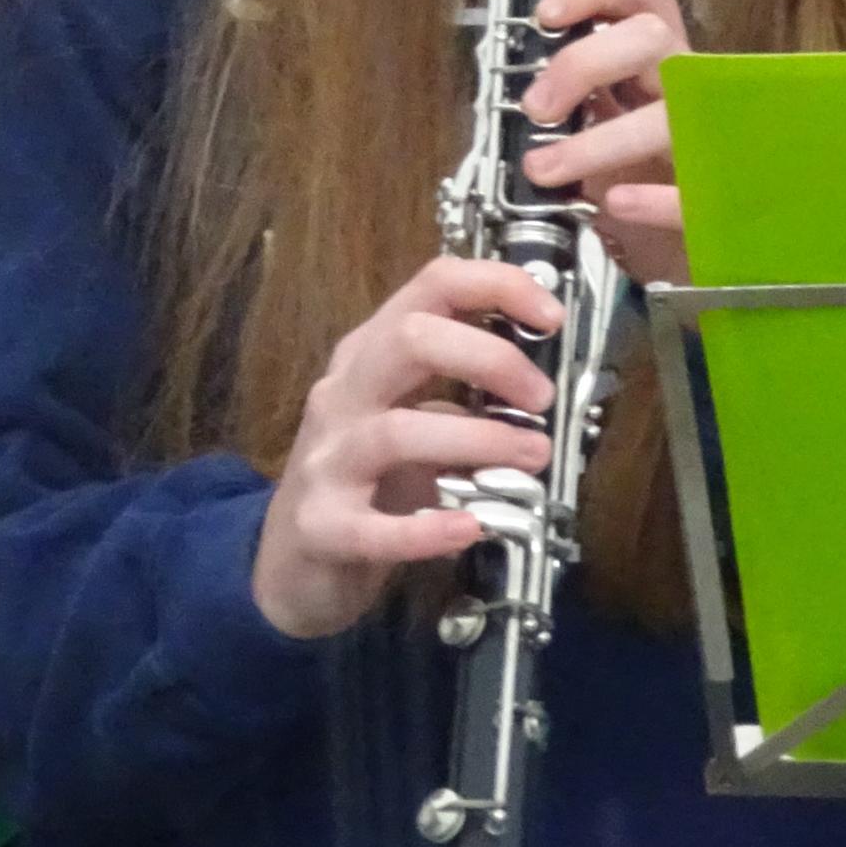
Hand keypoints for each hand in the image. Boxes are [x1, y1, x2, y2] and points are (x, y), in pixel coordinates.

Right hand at [250, 258, 561, 641]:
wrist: (293, 560)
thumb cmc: (368, 482)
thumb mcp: (412, 421)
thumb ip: (463, 397)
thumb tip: (545, 387)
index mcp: (371, 356)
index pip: (431, 286)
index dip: (497, 286)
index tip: (552, 316)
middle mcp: (344, 394)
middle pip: (409, 340)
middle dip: (490, 359)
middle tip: (542, 399)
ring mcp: (327, 459)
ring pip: (396, 432)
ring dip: (477, 441)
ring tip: (532, 459)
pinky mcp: (321, 526)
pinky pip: (374, 527)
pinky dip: (427, 529)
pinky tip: (470, 529)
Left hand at [518, 0, 688, 291]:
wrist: (674, 251)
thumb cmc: (632, 174)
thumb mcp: (602, 119)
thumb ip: (573, 90)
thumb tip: (516, 77)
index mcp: (656, 60)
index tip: (544, 15)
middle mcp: (687, 87)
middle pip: (652, 38)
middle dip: (584, 63)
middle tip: (535, 108)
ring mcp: (706, 142)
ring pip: (667, 119)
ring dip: (598, 142)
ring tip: (542, 171)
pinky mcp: (714, 201)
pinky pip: (693, 195)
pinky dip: (653, 198)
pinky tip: (613, 205)